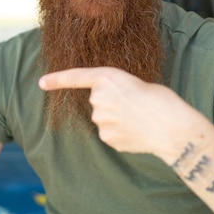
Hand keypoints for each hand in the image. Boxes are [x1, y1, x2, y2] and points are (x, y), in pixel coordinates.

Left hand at [39, 67, 202, 161]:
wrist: (171, 126)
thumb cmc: (160, 100)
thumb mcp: (135, 84)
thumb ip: (115, 93)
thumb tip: (108, 113)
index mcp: (106, 77)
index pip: (75, 77)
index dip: (57, 80)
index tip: (42, 83)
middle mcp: (98, 97)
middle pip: (97, 101)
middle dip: (111, 103)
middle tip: (135, 104)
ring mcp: (100, 119)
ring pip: (103, 119)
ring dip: (117, 119)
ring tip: (139, 118)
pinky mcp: (106, 137)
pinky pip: (109, 134)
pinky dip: (120, 134)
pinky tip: (136, 132)